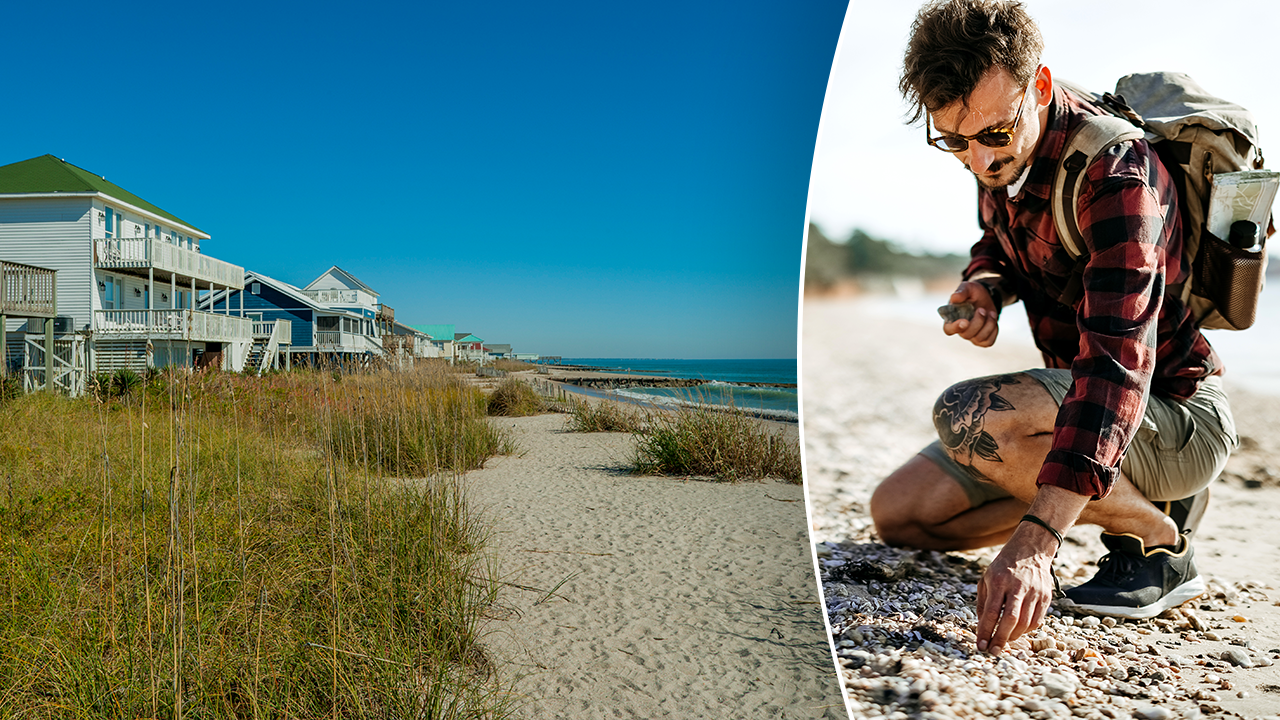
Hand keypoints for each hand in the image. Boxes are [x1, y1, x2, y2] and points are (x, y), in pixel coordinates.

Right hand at [943, 281, 998, 347]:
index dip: (955, 328)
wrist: (986, 297)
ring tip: (991, 312)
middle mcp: (960, 329)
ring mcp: (971, 336)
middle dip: (978, 321)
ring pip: (979, 338)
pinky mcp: (982, 339)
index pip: (948, 329)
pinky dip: (993, 330)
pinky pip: (988, 342)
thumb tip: (954, 298)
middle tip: (982, 309)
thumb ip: (961, 291)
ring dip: (988, 324)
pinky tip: (992, 320)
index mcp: (952, 318)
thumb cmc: (973, 293)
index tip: (965, 321)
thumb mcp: (967, 287)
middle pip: (966, 334)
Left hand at [974, 526, 1056, 653]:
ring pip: (1025, 622)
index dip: (985, 631)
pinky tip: (1018, 631)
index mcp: (998, 581)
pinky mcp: (1046, 596)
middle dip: (1001, 639)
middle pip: (1010, 619)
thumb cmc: (1003, 567)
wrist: (1030, 550)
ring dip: (1014, 636)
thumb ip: (983, 602)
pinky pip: (1037, 620)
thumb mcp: (986, 578)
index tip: (981, 645)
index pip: (990, 612)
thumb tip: (982, 626)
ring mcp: (1034, 591)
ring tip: (1004, 642)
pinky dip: (1026, 630)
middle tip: (994, 651)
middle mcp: (1017, 586)